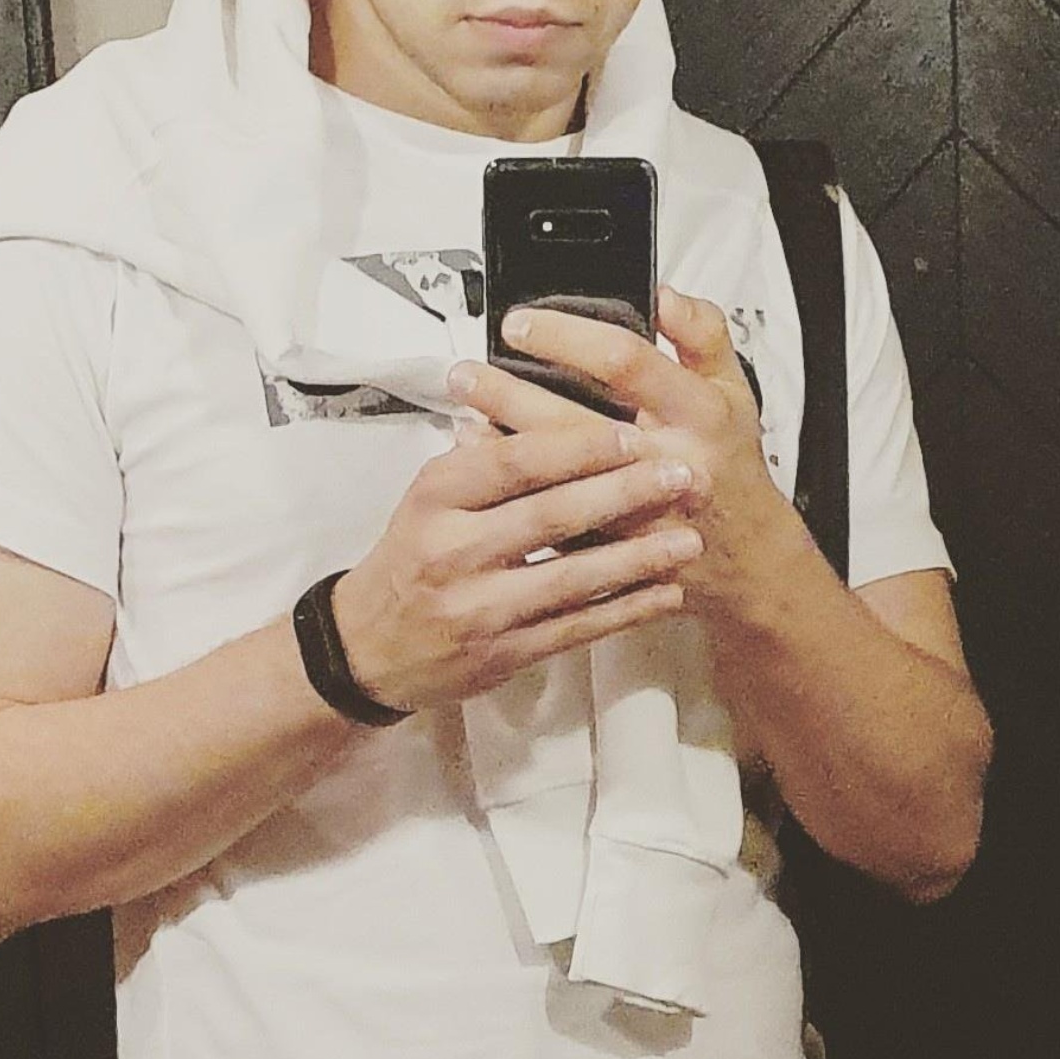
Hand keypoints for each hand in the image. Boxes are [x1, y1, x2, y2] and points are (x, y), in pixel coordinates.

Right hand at [331, 406, 706, 713]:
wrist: (369, 646)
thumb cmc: (412, 554)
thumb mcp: (430, 495)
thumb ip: (487, 459)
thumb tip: (552, 403)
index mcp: (437, 496)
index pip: (515, 463)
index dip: (578, 448)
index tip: (633, 434)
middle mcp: (454, 551)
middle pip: (550, 516)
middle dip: (624, 495)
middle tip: (682, 476)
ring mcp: (479, 609)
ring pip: (572, 579)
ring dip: (637, 559)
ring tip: (690, 540)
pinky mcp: (502, 655)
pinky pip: (575, 629)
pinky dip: (625, 611)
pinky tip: (665, 593)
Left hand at [461, 286, 804, 621]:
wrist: (745, 557)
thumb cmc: (730, 462)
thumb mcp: (734, 385)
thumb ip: (701, 330)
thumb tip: (660, 292)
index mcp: (695, 412)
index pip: (625, 361)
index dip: (566, 337)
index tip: (520, 322)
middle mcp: (664, 462)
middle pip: (572, 422)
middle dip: (509, 393)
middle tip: (466, 371)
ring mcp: (634, 513)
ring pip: (553, 477)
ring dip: (500, 442)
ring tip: (465, 410)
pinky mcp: (610, 551)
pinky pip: (547, 520)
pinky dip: (511, 491)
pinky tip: (484, 462)